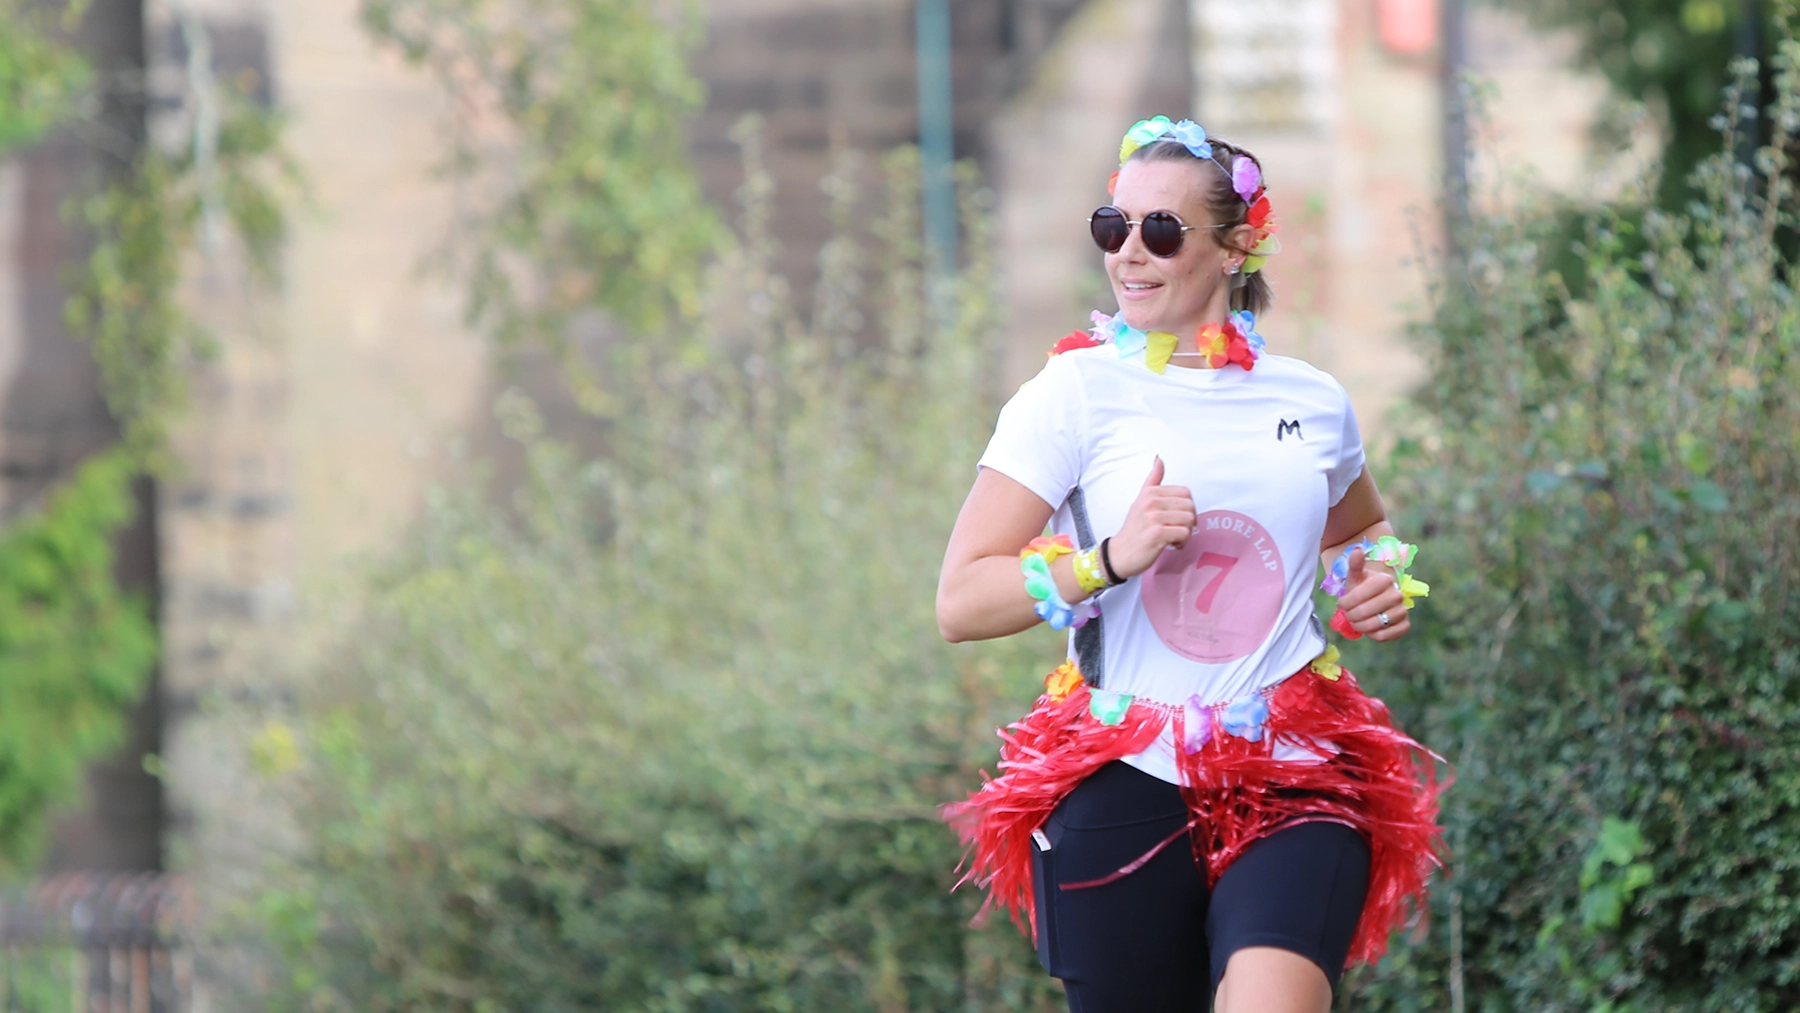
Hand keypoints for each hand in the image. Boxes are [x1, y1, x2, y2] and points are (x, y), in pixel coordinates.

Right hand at [1108, 457, 1195, 577]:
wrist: (1119, 554)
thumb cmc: (1134, 529)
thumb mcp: (1141, 500)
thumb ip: (1153, 480)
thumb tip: (1159, 458)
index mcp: (1150, 493)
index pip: (1186, 493)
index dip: (1187, 507)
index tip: (1177, 518)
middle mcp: (1151, 502)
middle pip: (1190, 506)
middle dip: (1189, 521)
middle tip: (1177, 530)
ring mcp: (1153, 518)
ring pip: (1189, 520)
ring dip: (1186, 533)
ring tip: (1174, 538)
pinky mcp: (1157, 534)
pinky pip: (1184, 533)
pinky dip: (1182, 542)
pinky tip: (1172, 545)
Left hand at [1337, 548, 1411, 641]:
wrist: (1377, 600)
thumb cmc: (1363, 588)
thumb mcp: (1356, 576)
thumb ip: (1355, 565)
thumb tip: (1357, 550)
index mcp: (1385, 580)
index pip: (1359, 596)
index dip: (1346, 602)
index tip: (1341, 604)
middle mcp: (1397, 594)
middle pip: (1364, 611)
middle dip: (1351, 615)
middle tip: (1348, 614)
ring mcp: (1403, 610)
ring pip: (1374, 624)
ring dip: (1360, 626)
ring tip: (1356, 622)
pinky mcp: (1405, 625)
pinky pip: (1386, 636)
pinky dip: (1374, 635)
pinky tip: (1370, 628)